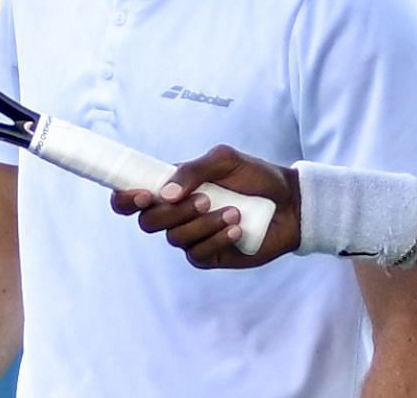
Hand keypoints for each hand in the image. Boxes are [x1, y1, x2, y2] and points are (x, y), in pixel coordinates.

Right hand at [108, 144, 301, 268]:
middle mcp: (177, 213)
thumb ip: (193, 169)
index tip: (142, 195)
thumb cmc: (256, 177)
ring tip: (234, 212)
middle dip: (174, 212)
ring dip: (203, 224)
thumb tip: (165, 193)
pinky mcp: (209, 256)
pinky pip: (197, 254)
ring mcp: (192, 236)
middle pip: (148, 222)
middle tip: (205, 199)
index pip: (132, 197)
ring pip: (175, 238)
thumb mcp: (224, 160)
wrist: (290, 202)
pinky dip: (217, 239)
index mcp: (173, 187)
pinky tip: (238, 229)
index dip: (125, 199)